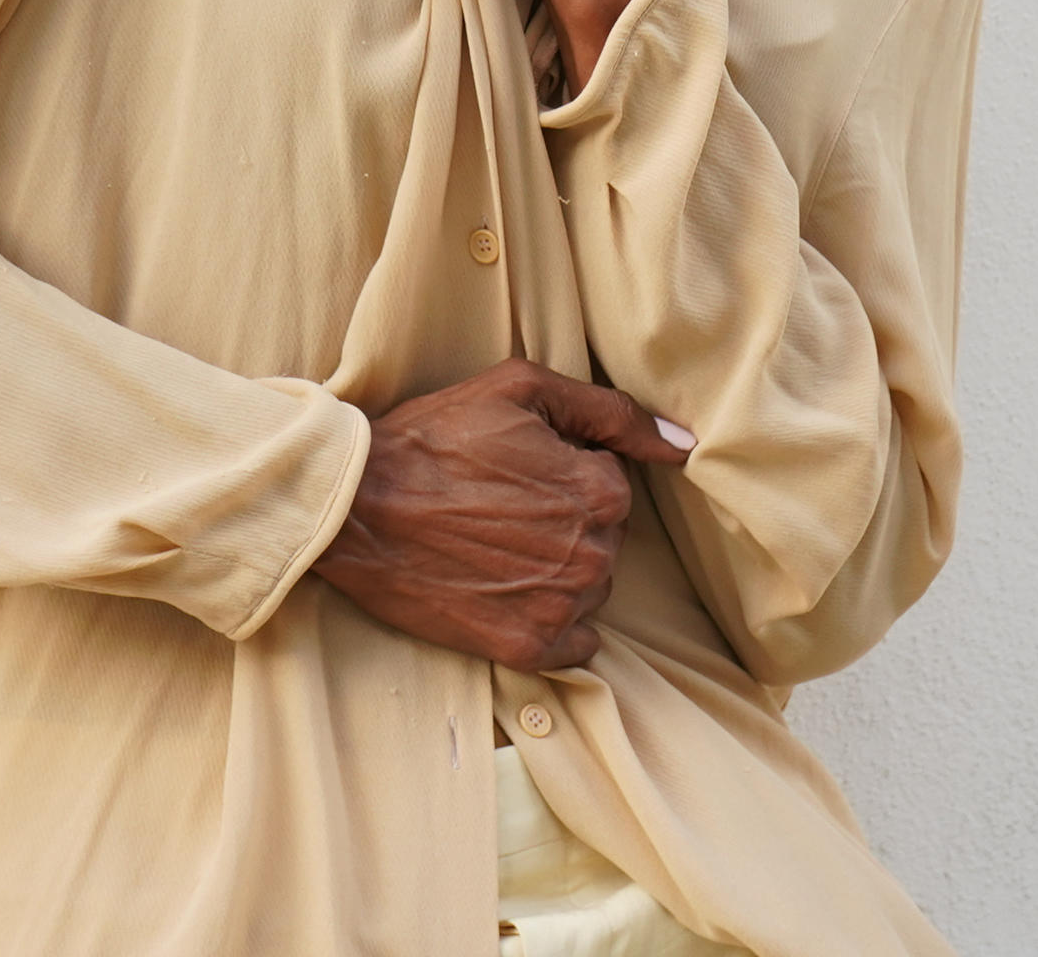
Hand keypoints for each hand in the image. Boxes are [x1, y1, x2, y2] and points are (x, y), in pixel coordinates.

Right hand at [310, 358, 693, 670]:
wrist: (353, 508)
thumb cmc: (434, 439)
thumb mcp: (520, 389)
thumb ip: (613, 411)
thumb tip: (683, 445)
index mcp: (601, 492)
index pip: (611, 482)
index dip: (562, 469)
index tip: (515, 468)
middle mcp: (593, 556)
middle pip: (604, 536)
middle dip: (564, 519)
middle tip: (498, 505)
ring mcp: (561, 608)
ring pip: (590, 585)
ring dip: (556, 568)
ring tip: (493, 544)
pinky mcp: (528, 647)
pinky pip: (576, 642)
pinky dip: (549, 617)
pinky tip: (505, 589)